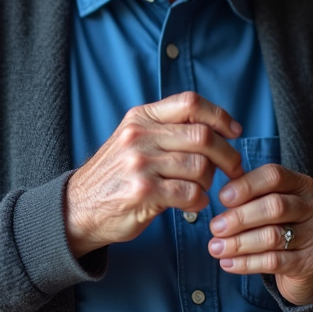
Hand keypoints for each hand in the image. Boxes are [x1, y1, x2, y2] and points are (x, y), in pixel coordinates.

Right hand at [66, 92, 244, 257]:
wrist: (78, 208)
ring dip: (209, 182)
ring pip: (200, 167)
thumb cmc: (115, 176)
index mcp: (140, 118)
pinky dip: (199, 202)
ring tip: (200, 189)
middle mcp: (139, 136)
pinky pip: (191, 194)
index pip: (190, 103)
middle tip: (234, 168)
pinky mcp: (144, 192)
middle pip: (202, 136)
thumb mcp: (132, 140)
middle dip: (227, 154)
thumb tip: (214, 127)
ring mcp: (140, 164)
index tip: (234, 131)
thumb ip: (165, 129)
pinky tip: (192, 205)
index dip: (219, 115)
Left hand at [206, 165, 312, 304]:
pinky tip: (228, 263)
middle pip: (274, 206)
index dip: (246, 185)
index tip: (222, 198)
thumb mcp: (269, 204)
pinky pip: (274, 262)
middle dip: (240, 217)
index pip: (274, 176)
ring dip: (239, 243)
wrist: (306, 265)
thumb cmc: (279, 226)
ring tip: (216, 247)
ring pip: (273, 236)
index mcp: (302, 184)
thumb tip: (223, 197)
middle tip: (215, 227)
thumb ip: (250, 196)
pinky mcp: (312, 262)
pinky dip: (246, 263)